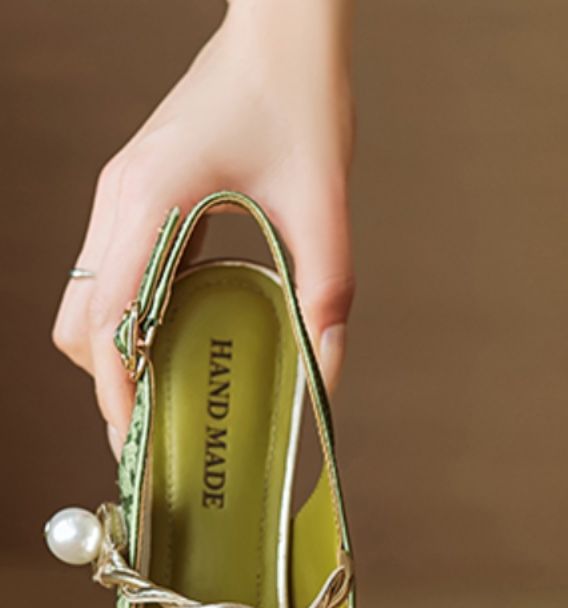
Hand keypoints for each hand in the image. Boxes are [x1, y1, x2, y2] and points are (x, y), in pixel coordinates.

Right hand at [52, 0, 354, 456]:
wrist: (282, 38)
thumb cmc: (301, 107)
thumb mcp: (326, 215)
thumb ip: (325, 300)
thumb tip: (324, 378)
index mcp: (152, 202)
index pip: (105, 320)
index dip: (114, 391)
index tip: (140, 442)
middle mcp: (119, 199)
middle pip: (76, 319)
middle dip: (108, 382)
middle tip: (160, 431)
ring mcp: (121, 194)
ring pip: (85, 297)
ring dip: (118, 350)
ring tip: (171, 396)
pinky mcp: (138, 192)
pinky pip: (114, 271)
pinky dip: (134, 317)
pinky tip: (184, 341)